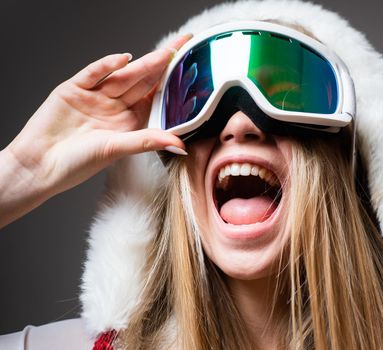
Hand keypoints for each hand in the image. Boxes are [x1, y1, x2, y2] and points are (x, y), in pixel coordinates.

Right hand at [0, 34, 190, 227]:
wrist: (39, 165)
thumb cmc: (77, 164)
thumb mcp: (117, 150)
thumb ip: (147, 142)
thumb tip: (180, 145)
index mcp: (129, 120)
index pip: (154, 96)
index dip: (171, 81)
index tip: (189, 68)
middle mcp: (115, 106)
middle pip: (142, 81)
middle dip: (162, 64)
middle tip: (183, 47)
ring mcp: (95, 96)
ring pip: (122, 76)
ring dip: (141, 65)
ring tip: (163, 54)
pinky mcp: (73, 89)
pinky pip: (93, 74)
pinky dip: (106, 65)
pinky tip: (123, 58)